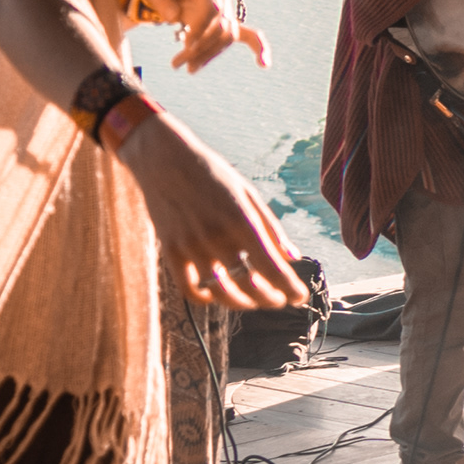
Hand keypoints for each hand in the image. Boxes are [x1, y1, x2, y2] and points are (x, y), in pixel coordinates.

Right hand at [120, 117, 311, 308]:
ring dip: (243, 303)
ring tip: (254, 300)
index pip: (272, 268)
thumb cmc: (212, 174)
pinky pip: (190, 289)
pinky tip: (219, 293)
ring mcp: (191, 247)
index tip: (299, 296)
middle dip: (270, 299)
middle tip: (280, 299)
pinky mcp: (171, 251)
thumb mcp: (249, 194)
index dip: (290, 288)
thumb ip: (272, 228)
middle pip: (250, 286)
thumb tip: (293, 257)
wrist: (163, 160)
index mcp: (242, 220)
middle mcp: (217, 237)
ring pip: (221, 293)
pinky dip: (207, 298)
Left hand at [126, 0, 269, 74]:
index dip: (201, 31)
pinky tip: (264, 64)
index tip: (185, 48)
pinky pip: (250, 35)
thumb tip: (173, 17)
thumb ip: (162, 0)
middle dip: (201, 48)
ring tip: (189, 68)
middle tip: (176, 64)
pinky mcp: (229, 22)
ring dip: (210, 55)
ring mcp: (229, 9)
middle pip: (221, 27)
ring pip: (227, 37)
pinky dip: (259, 48)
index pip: (212, 11)